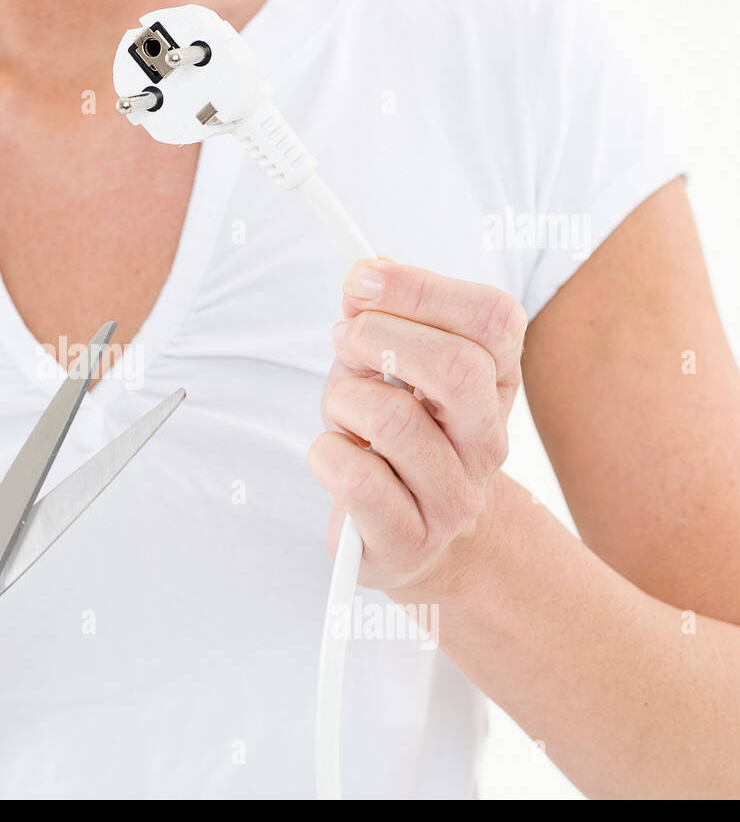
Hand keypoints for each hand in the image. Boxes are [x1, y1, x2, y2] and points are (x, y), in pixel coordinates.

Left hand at [307, 259, 526, 593]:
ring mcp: (455, 497)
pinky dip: (325, 455)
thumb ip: (378, 321)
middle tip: (344, 340)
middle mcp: (488, 442)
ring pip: (392, 420)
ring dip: (343, 402)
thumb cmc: (390, 440)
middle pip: (456, 366)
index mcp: (496, 385)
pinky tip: (335, 459)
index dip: (422, 288)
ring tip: (343, 415)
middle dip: (379, 337)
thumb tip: (363, 280)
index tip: (362, 280)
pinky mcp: (409, 541)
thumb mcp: (386, 370)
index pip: (493, 318)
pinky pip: (356, 478)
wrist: (406, 538)